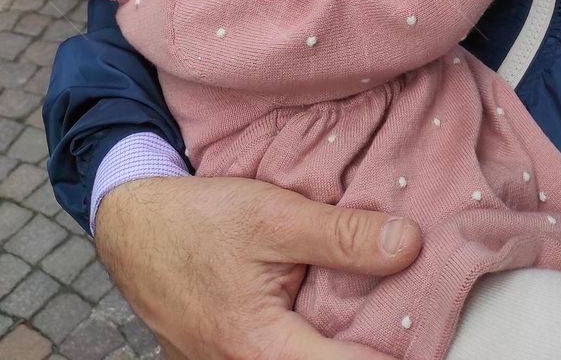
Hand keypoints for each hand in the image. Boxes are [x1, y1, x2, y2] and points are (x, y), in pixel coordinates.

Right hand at [94, 175, 422, 359]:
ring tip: (368, 311)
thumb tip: (410, 247)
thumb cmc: (196, 220)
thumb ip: (343, 235)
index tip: (429, 340)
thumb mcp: (275, 215)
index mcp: (264, 350)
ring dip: (335, 342)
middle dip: (367, 346)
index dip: (395, 354)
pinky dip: (305, 339)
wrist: (131, 223)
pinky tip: (323, 309)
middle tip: (405, 322)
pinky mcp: (224, 357)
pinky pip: (279, 354)